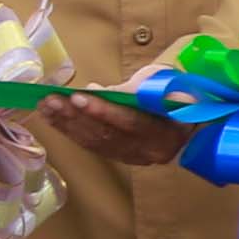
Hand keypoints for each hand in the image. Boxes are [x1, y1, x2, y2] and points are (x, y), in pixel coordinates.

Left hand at [32, 90, 186, 168]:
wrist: (191, 114)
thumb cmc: (177, 92)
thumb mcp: (163, 81)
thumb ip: (135, 87)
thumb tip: (99, 92)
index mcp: (169, 131)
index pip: (132, 122)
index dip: (103, 111)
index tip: (78, 96)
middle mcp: (152, 151)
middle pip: (108, 135)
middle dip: (76, 116)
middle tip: (52, 100)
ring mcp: (136, 157)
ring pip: (97, 142)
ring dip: (68, 124)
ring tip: (46, 107)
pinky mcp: (122, 157)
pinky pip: (93, 146)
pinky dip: (71, 132)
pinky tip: (54, 119)